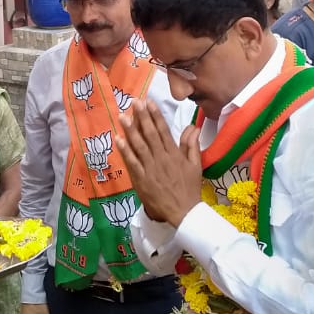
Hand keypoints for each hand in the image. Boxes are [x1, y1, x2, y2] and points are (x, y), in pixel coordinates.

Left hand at [117, 97, 201, 226]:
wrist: (184, 212)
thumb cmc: (189, 188)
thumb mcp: (195, 165)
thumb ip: (192, 145)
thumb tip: (193, 127)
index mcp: (174, 153)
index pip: (163, 130)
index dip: (155, 115)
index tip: (148, 102)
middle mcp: (161, 158)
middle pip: (150, 133)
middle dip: (142, 116)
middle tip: (134, 102)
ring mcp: (150, 168)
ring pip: (139, 145)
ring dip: (130, 130)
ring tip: (123, 116)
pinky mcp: (142, 179)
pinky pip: (132, 162)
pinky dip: (125, 151)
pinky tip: (118, 139)